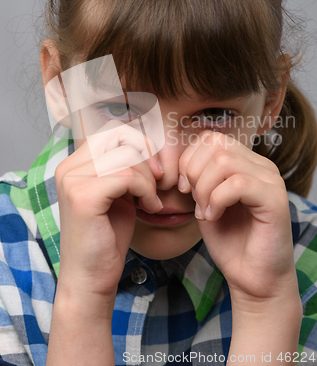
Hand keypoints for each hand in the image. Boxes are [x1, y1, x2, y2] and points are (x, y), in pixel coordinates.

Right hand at [54, 119, 162, 299]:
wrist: (91, 277)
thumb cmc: (107, 236)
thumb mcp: (118, 192)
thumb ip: (124, 166)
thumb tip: (146, 141)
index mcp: (74, 164)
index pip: (112, 130)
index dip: (140, 143)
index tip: (154, 169)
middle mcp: (68, 167)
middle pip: (120, 137)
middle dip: (146, 158)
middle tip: (157, 182)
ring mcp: (72, 180)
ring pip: (127, 157)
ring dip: (148, 180)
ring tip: (150, 201)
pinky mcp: (82, 196)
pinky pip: (127, 176)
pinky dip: (145, 191)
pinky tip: (148, 208)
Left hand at [178, 130, 297, 305]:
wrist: (253, 278)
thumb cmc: (229, 241)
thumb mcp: (205, 201)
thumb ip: (198, 177)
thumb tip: (178, 159)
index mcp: (246, 163)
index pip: (210, 137)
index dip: (189, 160)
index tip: (185, 188)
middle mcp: (261, 166)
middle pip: (216, 143)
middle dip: (193, 172)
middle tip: (194, 201)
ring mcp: (271, 180)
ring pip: (224, 162)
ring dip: (204, 189)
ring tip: (205, 212)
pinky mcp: (275, 199)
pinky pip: (238, 183)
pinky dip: (217, 200)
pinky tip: (214, 217)